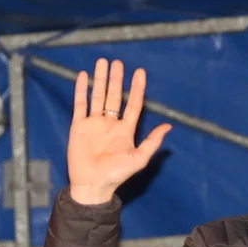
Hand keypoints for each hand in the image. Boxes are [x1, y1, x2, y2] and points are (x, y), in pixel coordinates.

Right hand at [67, 58, 171, 204]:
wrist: (92, 184)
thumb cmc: (116, 174)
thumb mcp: (139, 158)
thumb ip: (152, 141)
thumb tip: (169, 126)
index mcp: (125, 130)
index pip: (133, 104)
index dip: (137, 88)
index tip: (140, 72)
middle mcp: (110, 124)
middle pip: (115, 96)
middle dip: (116, 79)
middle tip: (118, 62)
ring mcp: (94, 123)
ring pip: (98, 96)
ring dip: (101, 80)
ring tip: (102, 63)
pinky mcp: (79, 126)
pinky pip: (80, 105)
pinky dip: (81, 90)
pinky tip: (84, 76)